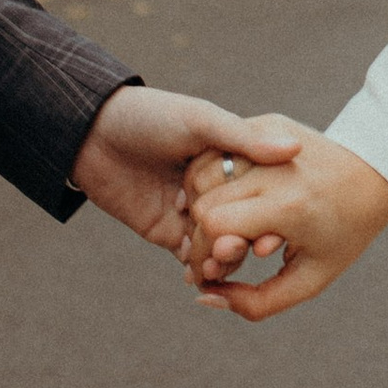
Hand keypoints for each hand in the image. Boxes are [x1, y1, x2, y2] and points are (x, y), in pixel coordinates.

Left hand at [69, 87, 302, 255]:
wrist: (92, 134)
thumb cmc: (151, 116)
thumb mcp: (200, 121)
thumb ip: (244, 139)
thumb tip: (294, 148)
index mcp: (230, 158)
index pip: (263, 190)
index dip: (274, 210)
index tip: (282, 226)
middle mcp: (215, 188)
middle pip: (244, 221)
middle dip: (249, 238)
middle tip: (255, 249)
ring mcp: (192, 212)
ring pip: (220, 243)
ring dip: (225, 256)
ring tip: (224, 261)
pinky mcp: (167, 231)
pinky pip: (190, 256)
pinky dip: (199, 267)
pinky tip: (204, 271)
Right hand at [183, 121, 387, 319]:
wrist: (377, 174)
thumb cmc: (345, 233)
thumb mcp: (310, 280)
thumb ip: (256, 303)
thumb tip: (206, 297)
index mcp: (289, 206)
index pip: (215, 226)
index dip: (203, 254)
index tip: (212, 273)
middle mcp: (276, 168)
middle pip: (204, 203)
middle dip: (201, 236)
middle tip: (218, 254)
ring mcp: (270, 139)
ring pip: (203, 175)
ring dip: (202, 206)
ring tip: (224, 229)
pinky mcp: (267, 122)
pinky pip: (219, 153)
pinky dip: (213, 180)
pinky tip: (230, 202)